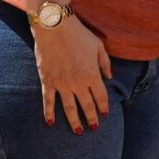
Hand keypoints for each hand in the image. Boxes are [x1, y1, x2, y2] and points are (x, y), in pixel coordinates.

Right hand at [31, 12, 113, 131]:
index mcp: (92, 74)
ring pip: (69, 107)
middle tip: (94, 128)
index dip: (103, 106)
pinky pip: (48, 101)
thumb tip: (110, 77)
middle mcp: (78, 83)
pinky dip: (49, 113)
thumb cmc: (79, 34)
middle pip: (86, 105)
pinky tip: (51, 123)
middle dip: (91, 118)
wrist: (55, 26)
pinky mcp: (48, 81)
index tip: (105, 114)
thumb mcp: (98, 46)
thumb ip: (105, 63)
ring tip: (79, 132)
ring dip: (74, 121)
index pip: (100, 96)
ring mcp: (61, 84)